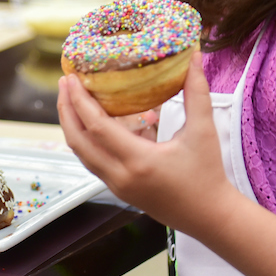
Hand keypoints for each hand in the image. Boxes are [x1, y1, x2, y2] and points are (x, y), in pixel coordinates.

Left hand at [57, 55, 233, 235]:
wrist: (211, 217)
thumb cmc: (208, 176)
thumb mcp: (203, 131)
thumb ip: (196, 92)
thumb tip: (194, 57)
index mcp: (139, 161)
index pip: (96, 127)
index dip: (79, 100)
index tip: (71, 78)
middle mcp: (121, 176)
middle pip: (77, 141)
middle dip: (66, 110)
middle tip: (64, 82)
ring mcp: (117, 186)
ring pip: (81, 154)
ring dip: (72, 125)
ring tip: (71, 99)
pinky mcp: (119, 190)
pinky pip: (92, 162)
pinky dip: (86, 140)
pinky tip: (93, 121)